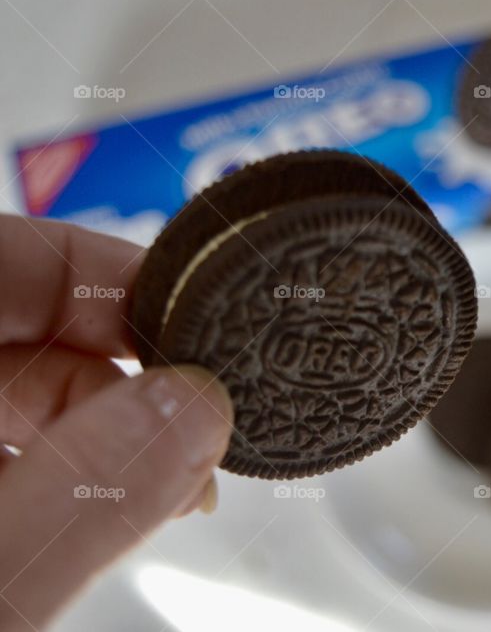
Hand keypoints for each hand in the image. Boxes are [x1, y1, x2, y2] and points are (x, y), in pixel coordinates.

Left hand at [0, 215, 233, 630]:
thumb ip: (79, 499)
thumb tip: (195, 408)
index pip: (7, 254)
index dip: (110, 278)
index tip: (199, 330)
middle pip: (20, 320)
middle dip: (120, 375)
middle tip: (194, 443)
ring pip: (20, 385)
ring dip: (100, 430)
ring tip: (163, 491)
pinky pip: (9, 440)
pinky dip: (63, 465)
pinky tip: (99, 507)